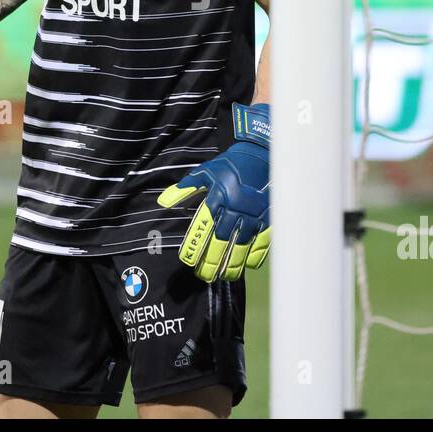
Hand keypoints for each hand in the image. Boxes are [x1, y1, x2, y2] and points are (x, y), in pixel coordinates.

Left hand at [157, 103, 270, 282]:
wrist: (262, 154)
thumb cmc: (231, 165)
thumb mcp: (206, 171)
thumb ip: (185, 188)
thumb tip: (162, 202)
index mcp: (219, 195)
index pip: (203, 226)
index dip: (195, 245)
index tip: (187, 260)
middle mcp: (236, 207)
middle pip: (222, 241)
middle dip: (211, 261)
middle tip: (203, 276)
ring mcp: (254, 214)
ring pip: (242, 246)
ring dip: (232, 264)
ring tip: (222, 277)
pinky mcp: (270, 218)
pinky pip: (263, 242)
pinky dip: (255, 256)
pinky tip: (247, 265)